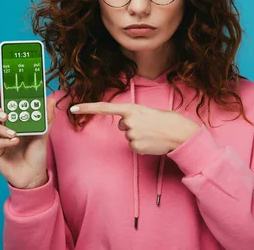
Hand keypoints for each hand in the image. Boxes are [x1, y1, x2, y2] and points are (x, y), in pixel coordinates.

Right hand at [0, 85, 55, 188]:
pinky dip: (4, 141)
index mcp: (12, 119)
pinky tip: (14, 142)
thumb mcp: (44, 133)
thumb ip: (46, 116)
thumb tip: (51, 99)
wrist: (34, 175)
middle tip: (6, 114)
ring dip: (1, 128)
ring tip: (14, 132)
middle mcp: (2, 127)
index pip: (3, 103)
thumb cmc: (36, 152)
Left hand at [70, 102, 198, 154]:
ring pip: (128, 137)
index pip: (104, 108)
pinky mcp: (135, 147)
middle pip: (121, 126)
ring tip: (152, 133)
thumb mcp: (147, 112)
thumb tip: (122, 125)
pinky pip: (133, 146)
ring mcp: (131, 135)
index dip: (87, 108)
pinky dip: (141, 145)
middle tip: (148, 125)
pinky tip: (152, 142)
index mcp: (131, 108)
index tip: (72, 108)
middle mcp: (129, 121)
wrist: (180, 133)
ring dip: (138, 136)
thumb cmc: (165, 120)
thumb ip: (132, 115)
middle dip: (132, 126)